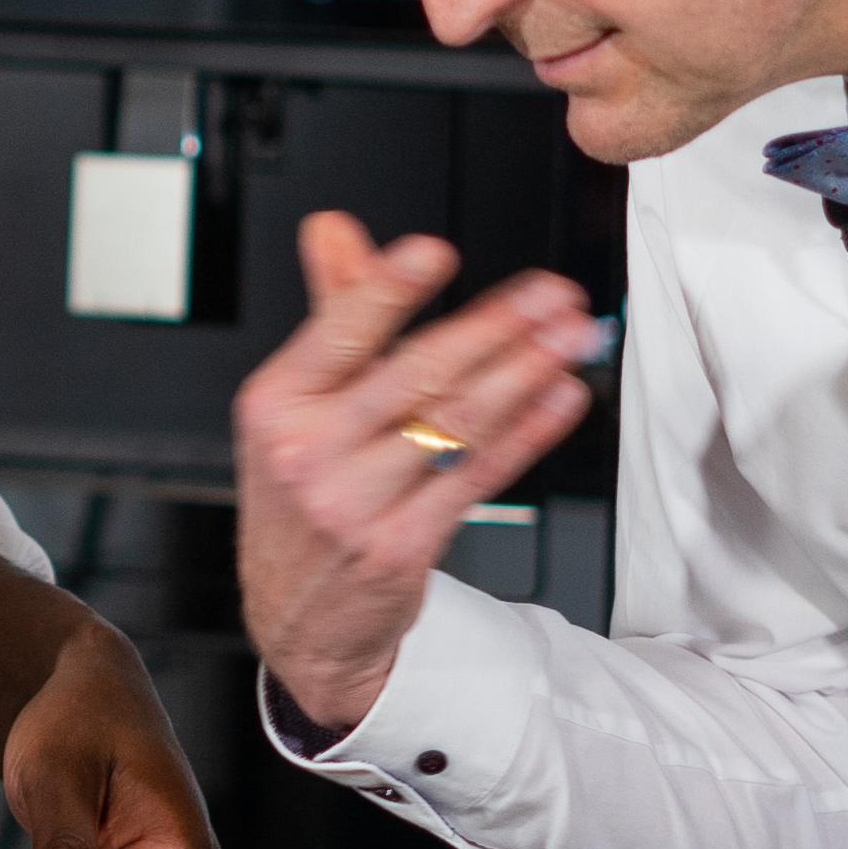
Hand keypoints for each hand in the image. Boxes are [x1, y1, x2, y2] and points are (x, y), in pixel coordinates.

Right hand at [234, 212, 602, 734]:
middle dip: (496, 327)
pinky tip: (558, 398)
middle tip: (552, 296)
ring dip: (526, 372)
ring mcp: (353, 504)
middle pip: (414, 374)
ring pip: (454, 424)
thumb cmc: (302, 499)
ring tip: (570, 337)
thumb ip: (329, 313)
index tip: (436, 253)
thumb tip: (334, 231)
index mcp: (276, 402)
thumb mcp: (293, 407)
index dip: (387, 289)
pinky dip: (526, 432)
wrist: (299, 617)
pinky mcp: (400, 547)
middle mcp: (309, 452)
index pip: (337, 332)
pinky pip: (476, 477)